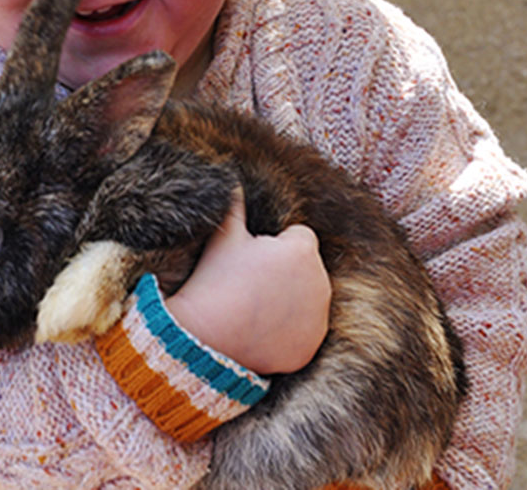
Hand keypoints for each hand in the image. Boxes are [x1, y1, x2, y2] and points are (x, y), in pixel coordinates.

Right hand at [164, 186, 330, 374]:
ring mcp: (319, 318)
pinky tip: (261, 331)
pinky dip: (289, 331)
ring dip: (290, 300)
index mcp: (302, 250)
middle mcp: (320, 282)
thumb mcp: (224, 237)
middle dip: (286, 272)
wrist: (205, 339)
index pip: (299, 238)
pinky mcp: (311, 346)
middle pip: (306, 269)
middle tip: (250, 284)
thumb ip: (235, 205)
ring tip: (254, 308)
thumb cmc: (216, 281)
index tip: (252, 261)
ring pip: (308, 299)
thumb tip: (232, 180)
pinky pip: (304, 331)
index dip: (274, 247)